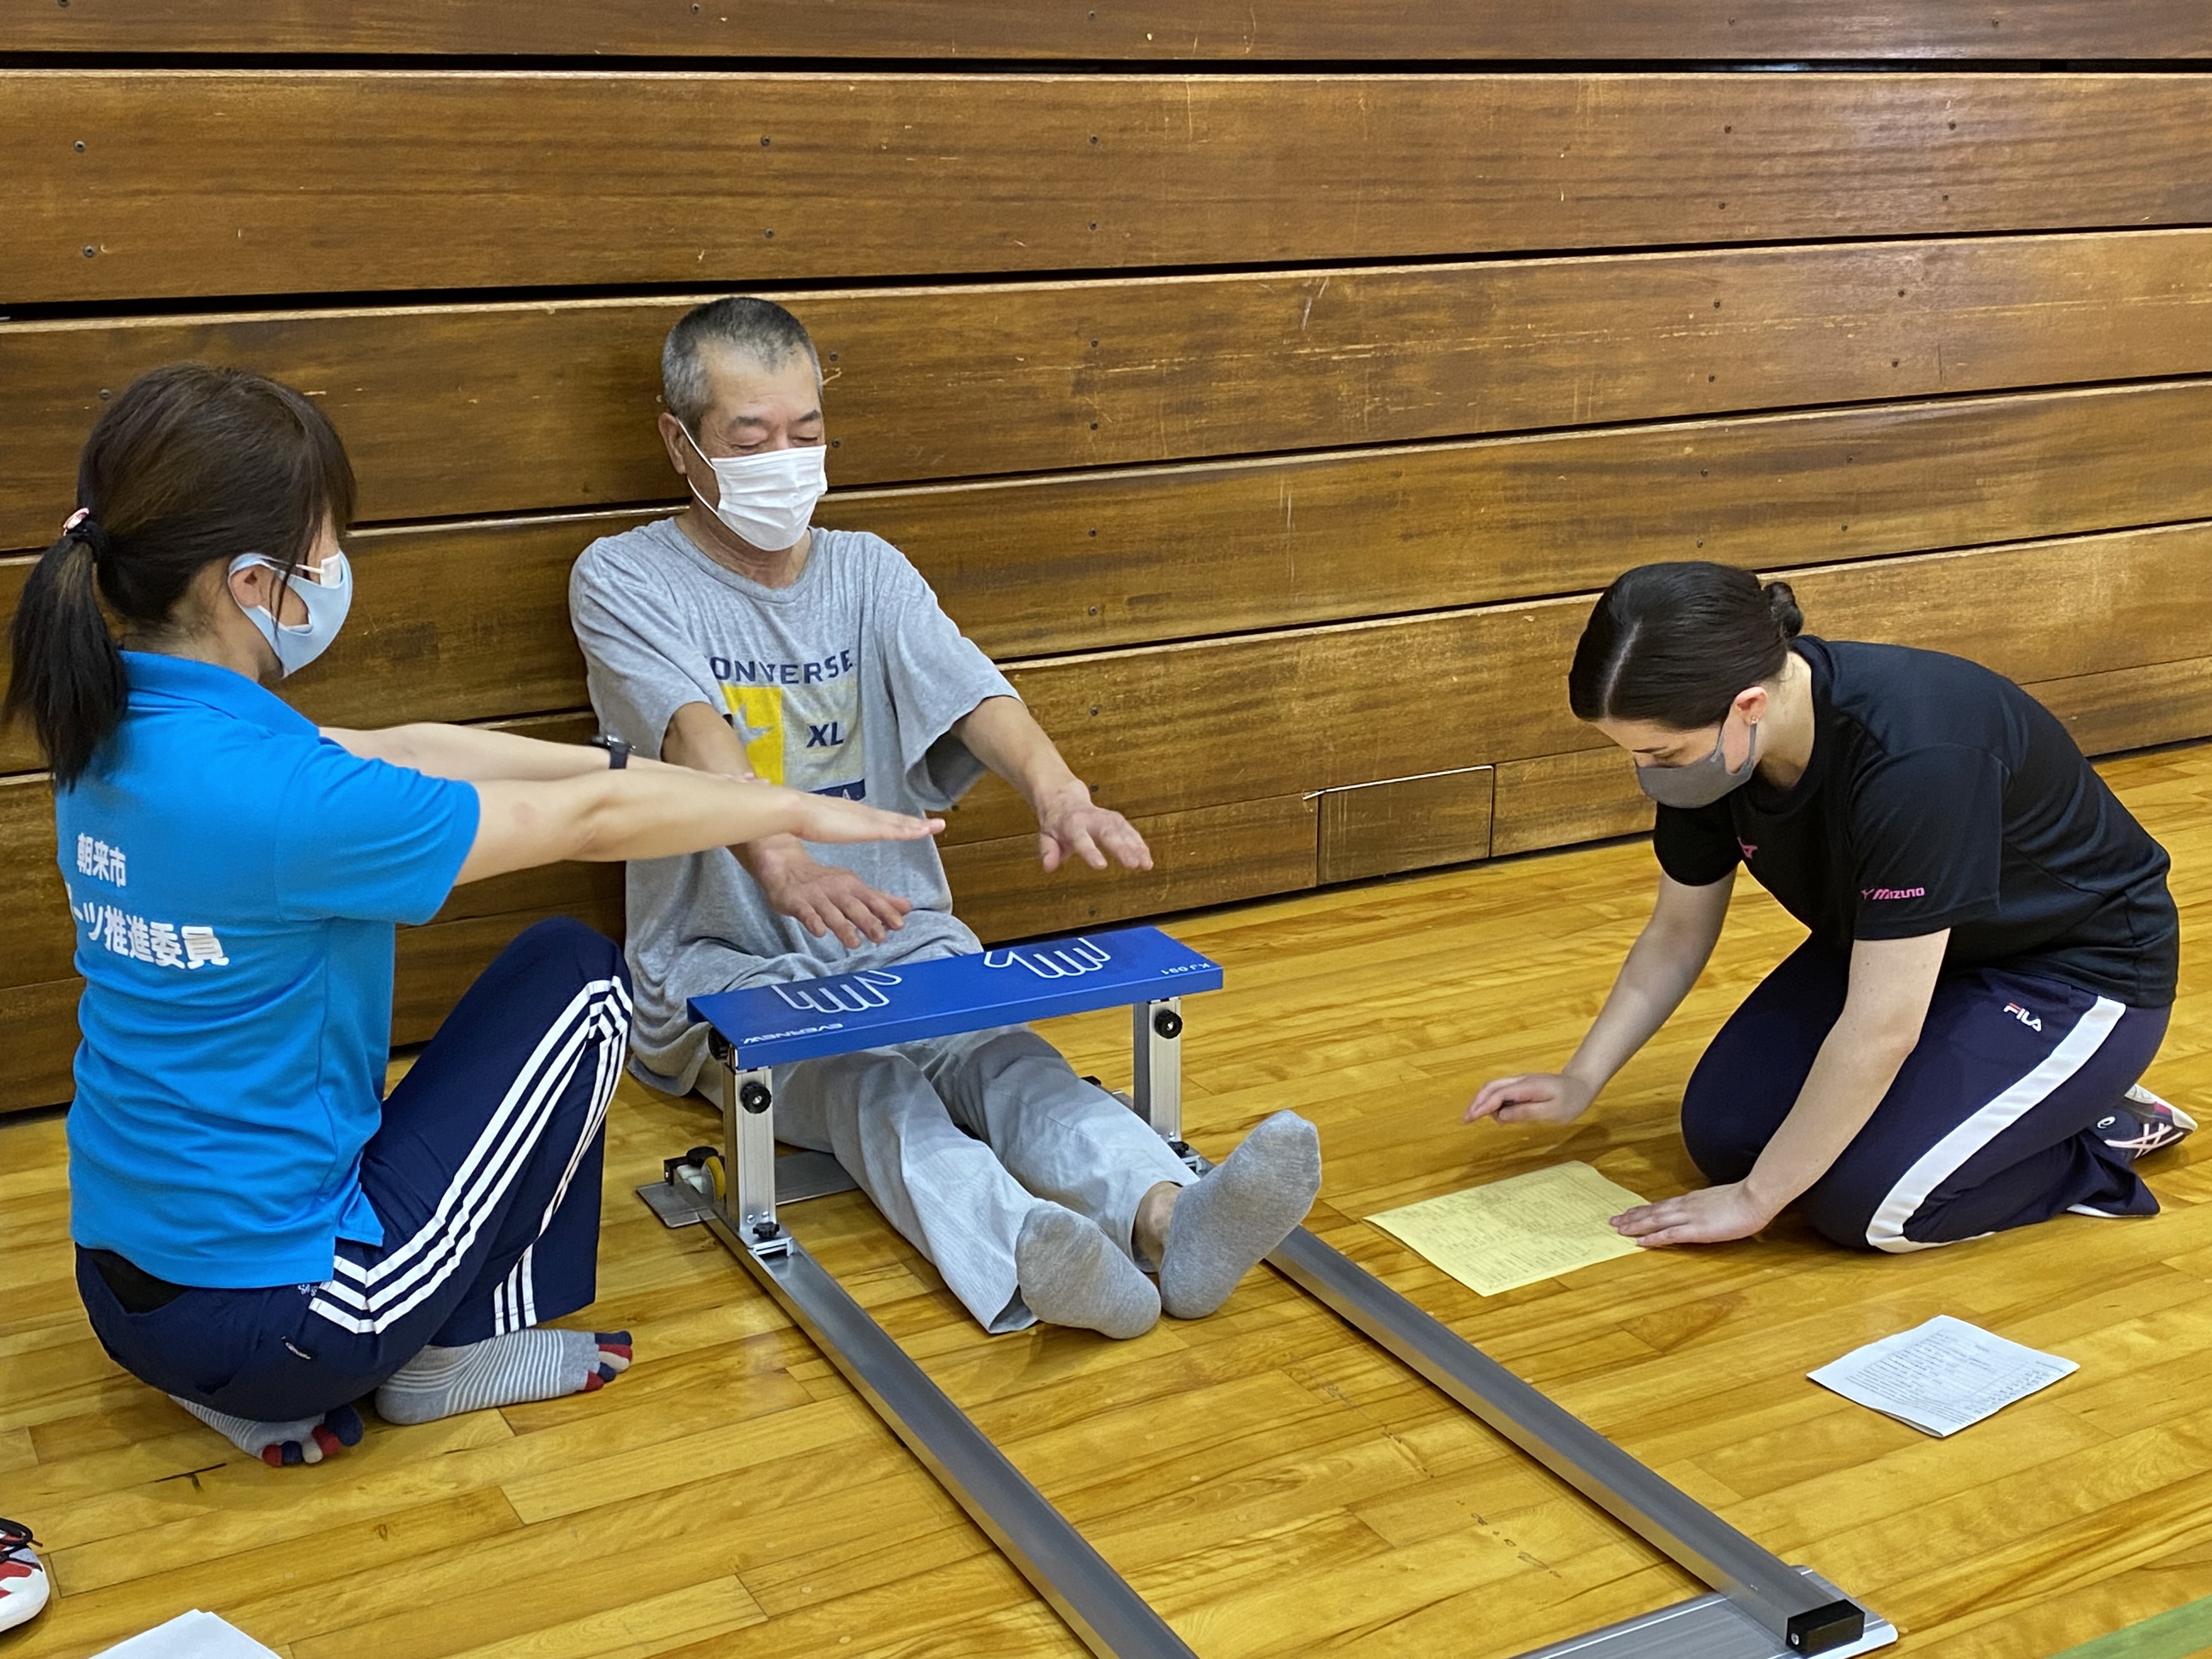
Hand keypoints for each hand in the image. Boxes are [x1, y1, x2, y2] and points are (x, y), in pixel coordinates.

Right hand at [743, 838, 912, 948]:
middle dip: (868, 921)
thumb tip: (907, 908)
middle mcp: (836, 890)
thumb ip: (879, 900)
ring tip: (854, 943)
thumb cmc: (825, 882)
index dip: (886, 912)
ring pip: (831, 912)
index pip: (873, 900)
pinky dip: (812, 921)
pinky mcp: (796, 902)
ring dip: (843, 927)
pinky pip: (805, 912)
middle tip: (880, 938)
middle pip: (854, 907)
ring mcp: (816, 896)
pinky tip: (819, 932)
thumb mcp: (854, 888)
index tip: (900, 924)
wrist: (785, 866)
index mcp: (852, 887)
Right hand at [780, 789, 943, 846]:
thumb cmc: (780, 810)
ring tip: (937, 827)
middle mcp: (853, 811)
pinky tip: (926, 832)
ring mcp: (860, 817)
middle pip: (886, 818)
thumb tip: (753, 786)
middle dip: (908, 821)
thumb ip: (774, 805)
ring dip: (916, 826)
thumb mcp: (781, 812)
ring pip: (894, 822)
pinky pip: (893, 829)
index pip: (865, 817)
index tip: (896, 822)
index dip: (882, 820)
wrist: (785, 808)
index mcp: (836, 810)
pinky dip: (911, 830)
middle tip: (931, 824)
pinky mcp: (864, 826)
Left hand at [1035, 782, 1152, 873]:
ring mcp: (1106, 818)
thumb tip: (1048, 866)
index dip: (1091, 852)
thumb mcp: (1046, 836)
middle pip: (1109, 833)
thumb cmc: (1056, 824)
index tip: (1101, 866)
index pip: (1082, 839)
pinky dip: (1140, 845)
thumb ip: (1048, 851)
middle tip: (1133, 865)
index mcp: (1072, 824)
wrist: (1065, 799)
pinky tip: (1147, 859)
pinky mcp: (1117, 820)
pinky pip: (1130, 832)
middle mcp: (1092, 819)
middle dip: (1122, 848)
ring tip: (1146, 864)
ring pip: (1123, 831)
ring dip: (1136, 847)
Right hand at [1465, 1072, 1595, 1126]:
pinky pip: (1502, 1091)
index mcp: (1527, 1087)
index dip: (1482, 1107)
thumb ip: (1526, 1112)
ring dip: (1483, 1102)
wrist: (1582, 1084)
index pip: (1498, 1095)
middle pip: (1490, 1088)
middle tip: (1465, 1120)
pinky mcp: (1522, 1086)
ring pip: (1494, 1088)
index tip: (1469, 1119)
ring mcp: (1521, 1082)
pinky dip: (1493, 1101)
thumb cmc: (1571, 1100)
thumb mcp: (1552, 1111)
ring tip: (1479, 1119)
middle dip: (1476, 1103)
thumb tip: (1501, 1116)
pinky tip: (1496, 1114)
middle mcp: (1520, 1081)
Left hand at [1608, 1182, 1776, 1247]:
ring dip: (1635, 1225)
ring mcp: (1689, 1217)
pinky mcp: (1696, 1229)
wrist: (1754, 1197)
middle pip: (1653, 1211)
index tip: (1631, 1211)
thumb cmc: (1745, 1200)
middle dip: (1632, 1216)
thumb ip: (1709, 1206)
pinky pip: (1669, 1234)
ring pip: (1655, 1221)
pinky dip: (1652, 1238)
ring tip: (1618, 1229)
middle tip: (1614, 1220)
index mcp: (1692, 1200)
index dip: (1645, 1209)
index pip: (1663, 1204)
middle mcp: (1685, 1206)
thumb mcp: (1721, 1201)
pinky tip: (1639, 1242)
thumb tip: (1706, 1211)